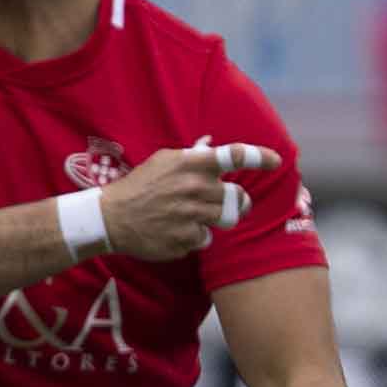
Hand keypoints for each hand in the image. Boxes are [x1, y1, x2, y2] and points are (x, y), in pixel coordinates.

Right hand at [99, 140, 281, 266]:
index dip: (260, 157)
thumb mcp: (163, 161)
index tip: (276, 160)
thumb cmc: (140, 186)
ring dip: (216, 219)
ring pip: (225, 221)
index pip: (234, 156)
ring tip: (195, 216)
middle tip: (230, 203)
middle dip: (238, 202)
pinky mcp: (186, 240)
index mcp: (191, 164)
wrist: (110, 218)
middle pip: (238, 198)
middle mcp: (195, 188)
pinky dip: (195, 237)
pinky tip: (176, 231)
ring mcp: (191, 216)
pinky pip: (205, 240)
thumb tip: (212, 146)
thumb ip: (192, 156)